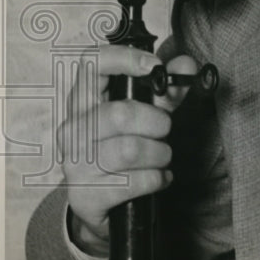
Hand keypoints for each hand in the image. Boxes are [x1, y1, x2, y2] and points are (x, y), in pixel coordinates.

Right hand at [57, 45, 197, 254]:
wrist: (97, 201)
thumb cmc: (121, 148)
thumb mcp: (146, 116)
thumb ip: (167, 91)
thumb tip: (186, 65)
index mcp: (83, 100)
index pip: (91, 64)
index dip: (124, 58)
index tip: (154, 67)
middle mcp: (73, 128)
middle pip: (121, 114)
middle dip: (157, 123)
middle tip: (165, 130)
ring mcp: (75, 162)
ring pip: (130, 150)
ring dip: (159, 154)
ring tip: (161, 157)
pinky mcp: (85, 195)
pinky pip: (133, 182)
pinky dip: (156, 179)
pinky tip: (158, 178)